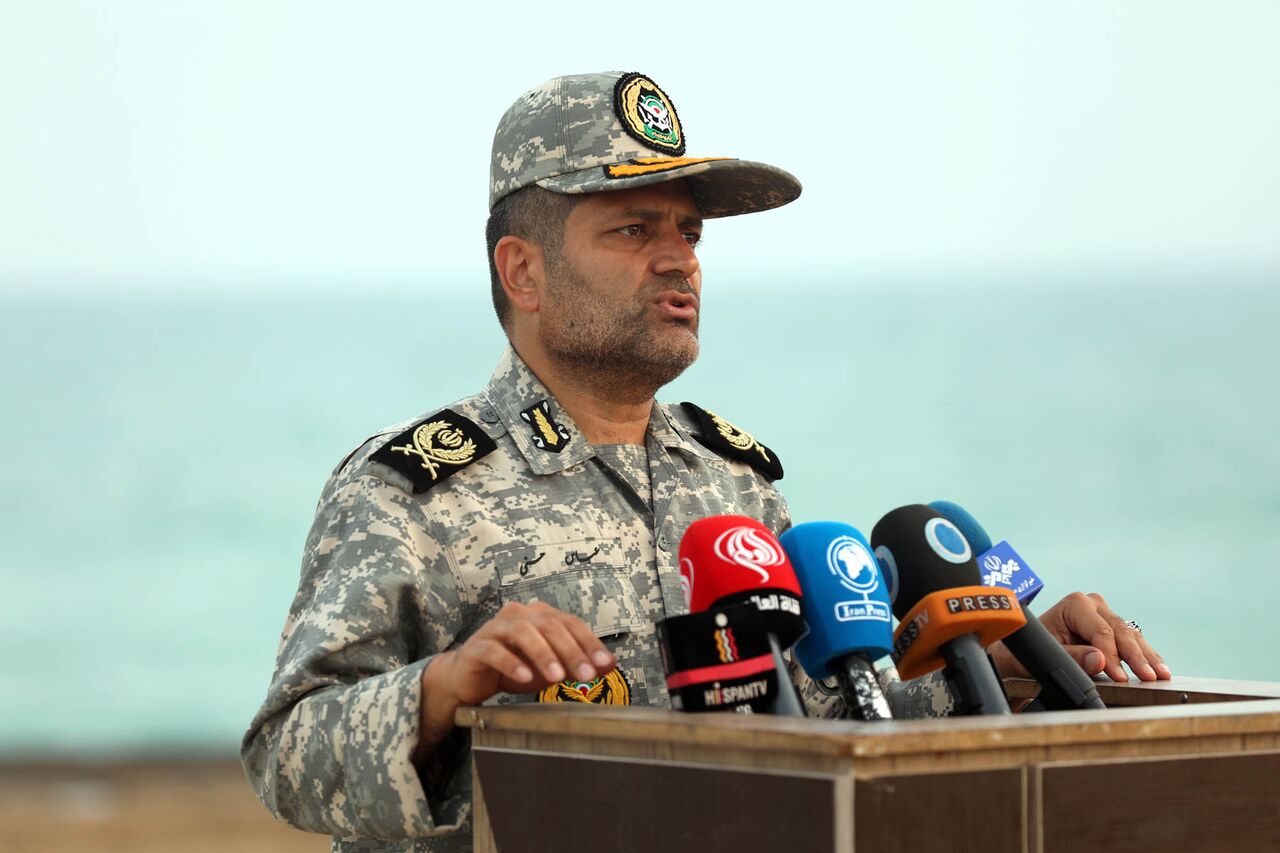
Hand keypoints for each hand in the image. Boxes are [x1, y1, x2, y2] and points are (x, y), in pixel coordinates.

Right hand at [414, 601, 614, 762]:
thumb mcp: (551, 668)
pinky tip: (523, 678)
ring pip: (522, 632)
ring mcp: (496, 628)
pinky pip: (494, 650)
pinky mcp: (477, 647)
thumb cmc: (514, 669)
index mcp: (540, 616)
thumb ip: (578, 663)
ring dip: (542, 654)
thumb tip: (611, 663)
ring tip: (556, 677)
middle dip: (571, 650)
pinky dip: (511, 662)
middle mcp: (519, 615)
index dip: (589, 643)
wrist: (469, 679)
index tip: (604, 664)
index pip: (570, 623)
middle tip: (585, 675)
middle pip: (549, 625)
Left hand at [990, 591, 1171, 682]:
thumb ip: (1074, 657)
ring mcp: (1105, 614)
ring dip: (1147, 657)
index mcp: (1076, 604)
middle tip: (1149, 677)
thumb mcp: (1050, 654)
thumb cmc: (1035, 650)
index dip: (1112, 656)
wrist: (1029, 648)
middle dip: (1136, 657)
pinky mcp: (1113, 627)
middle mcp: (1093, 604)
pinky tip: (1159, 669)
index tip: (1119, 677)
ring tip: (1161, 675)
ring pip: (1132, 636)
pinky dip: (1146, 655)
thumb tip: (1099, 660)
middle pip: (1121, 632)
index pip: (1101, 632)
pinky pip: (1133, 641)